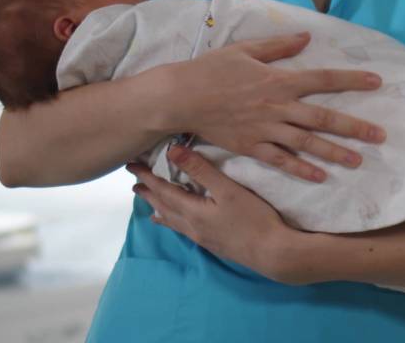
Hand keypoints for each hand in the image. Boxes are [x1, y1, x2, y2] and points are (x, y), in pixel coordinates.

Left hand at [126, 146, 302, 282]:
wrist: (272, 253)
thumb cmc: (253, 218)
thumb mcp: (228, 190)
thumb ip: (201, 170)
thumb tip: (173, 152)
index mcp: (192, 211)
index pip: (163, 190)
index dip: (147, 177)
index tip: (132, 165)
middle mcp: (192, 226)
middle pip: (164, 206)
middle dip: (149, 193)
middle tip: (134, 182)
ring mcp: (202, 237)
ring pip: (172, 220)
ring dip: (159, 208)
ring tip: (148, 204)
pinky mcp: (212, 243)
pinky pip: (183, 229)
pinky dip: (173, 222)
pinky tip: (178, 225)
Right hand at [167, 31, 386, 182]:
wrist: (181, 97)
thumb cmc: (212, 69)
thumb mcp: (246, 49)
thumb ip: (279, 46)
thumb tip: (306, 37)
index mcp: (279, 80)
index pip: (323, 79)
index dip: (351, 81)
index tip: (376, 82)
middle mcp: (278, 106)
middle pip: (323, 118)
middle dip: (354, 127)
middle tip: (380, 135)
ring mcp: (266, 129)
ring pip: (307, 143)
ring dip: (334, 152)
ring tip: (358, 160)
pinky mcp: (251, 147)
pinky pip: (281, 161)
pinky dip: (301, 169)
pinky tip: (319, 176)